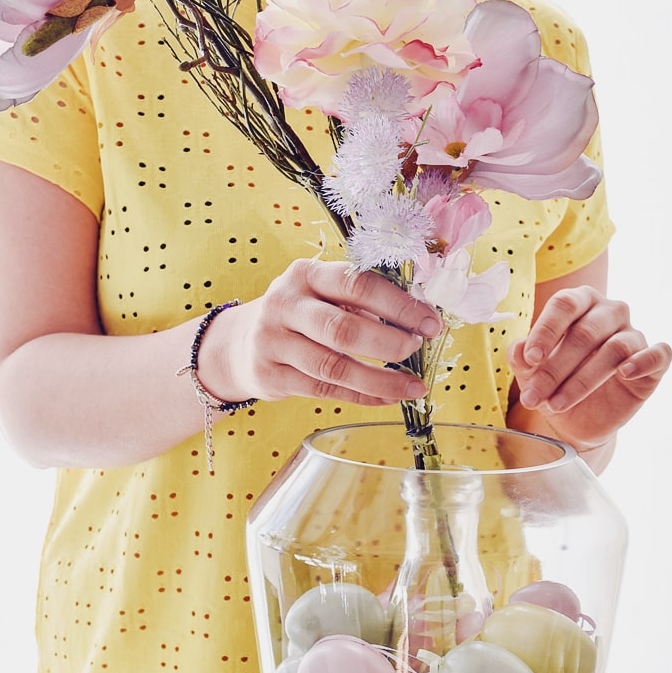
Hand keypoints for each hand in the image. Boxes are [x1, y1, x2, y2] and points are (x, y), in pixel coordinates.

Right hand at [200, 259, 441, 405]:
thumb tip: (420, 319)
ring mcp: (273, 342)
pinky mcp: (270, 376)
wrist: (241, 343)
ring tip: (412, 386)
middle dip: (389, 343)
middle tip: (417, 349)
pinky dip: (362, 397)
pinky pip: (325, 391)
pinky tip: (387, 397)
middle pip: (343, 329)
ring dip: (381, 380)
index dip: (398, 305)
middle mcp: (285, 304)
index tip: (430, 322)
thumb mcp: (323, 295)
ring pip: (334, 367)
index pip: (358, 284)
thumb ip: (363, 302)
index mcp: (306, 274)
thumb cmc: (301, 316)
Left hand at [508, 285, 671, 452]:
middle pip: (586, 332)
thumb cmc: (555, 384)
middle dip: (556, 368)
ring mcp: (634, 336)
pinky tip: (625, 373)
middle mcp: (610, 313)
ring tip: (556, 404)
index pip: (565, 304)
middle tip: (534, 396)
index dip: (546, 331)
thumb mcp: (532, 374)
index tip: (530, 359)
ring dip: (582, 380)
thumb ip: (523, 359)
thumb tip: (516, 349)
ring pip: (615, 349)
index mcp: (580, 303)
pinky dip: (643, 361)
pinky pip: (659, 353)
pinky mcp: (654, 363)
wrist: (577, 420)